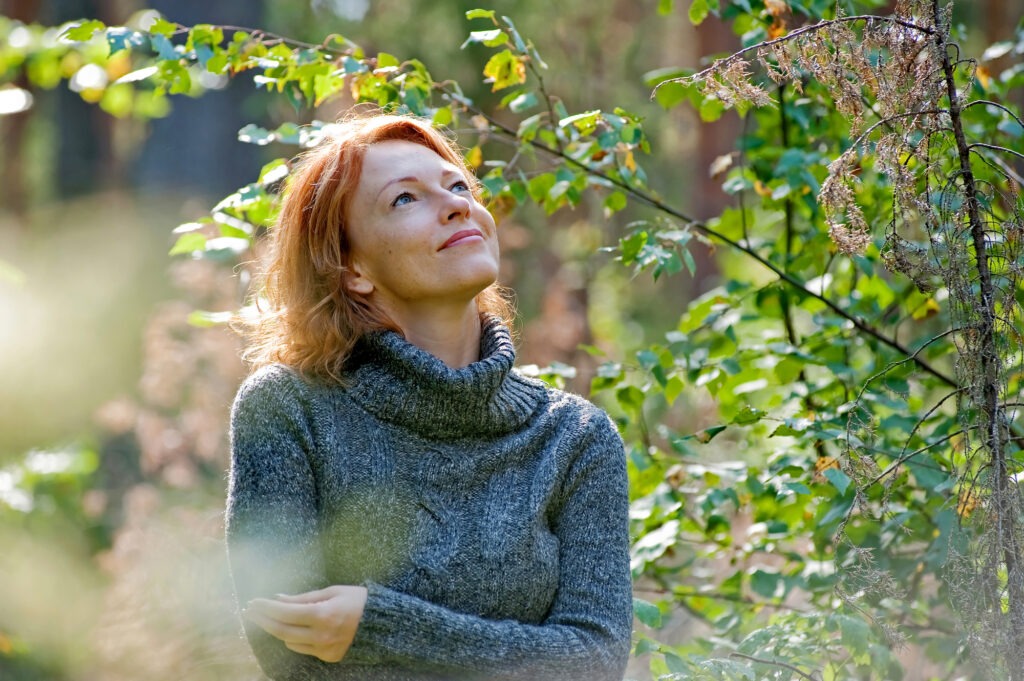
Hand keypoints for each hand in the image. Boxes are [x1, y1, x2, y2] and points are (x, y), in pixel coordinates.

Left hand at [245, 585, 367, 662]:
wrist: (383, 623)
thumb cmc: (358, 601)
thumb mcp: (332, 592)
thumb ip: (303, 598)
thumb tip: (278, 598)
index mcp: (323, 615)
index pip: (285, 612)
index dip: (266, 607)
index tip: (254, 601)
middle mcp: (322, 635)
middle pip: (282, 631)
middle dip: (263, 620)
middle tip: (250, 611)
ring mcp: (325, 649)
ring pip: (290, 642)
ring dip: (278, 629)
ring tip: (271, 618)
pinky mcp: (328, 657)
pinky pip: (303, 649)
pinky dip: (295, 638)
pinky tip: (293, 629)